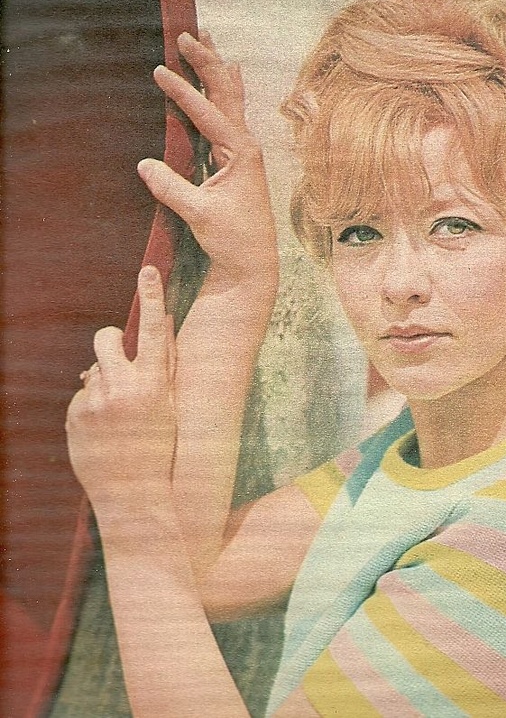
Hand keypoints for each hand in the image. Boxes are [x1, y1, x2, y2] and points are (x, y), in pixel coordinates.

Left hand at [66, 266, 176, 506]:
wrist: (133, 494)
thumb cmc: (162, 447)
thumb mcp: (173, 407)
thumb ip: (169, 365)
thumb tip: (166, 325)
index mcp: (155, 386)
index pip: (155, 331)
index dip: (152, 297)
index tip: (148, 270)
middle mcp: (123, 389)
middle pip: (107, 338)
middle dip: (113, 341)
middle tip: (120, 357)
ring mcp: (94, 402)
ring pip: (94, 368)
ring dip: (104, 379)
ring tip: (117, 411)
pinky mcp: (73, 415)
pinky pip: (82, 393)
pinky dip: (92, 403)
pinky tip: (104, 429)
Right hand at [137, 32, 277, 290]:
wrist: (253, 264)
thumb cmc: (233, 240)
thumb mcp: (200, 214)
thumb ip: (172, 188)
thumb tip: (143, 164)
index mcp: (241, 154)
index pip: (208, 113)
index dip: (183, 92)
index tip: (158, 71)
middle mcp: (246, 148)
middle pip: (226, 95)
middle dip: (206, 63)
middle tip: (186, 34)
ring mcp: (243, 155)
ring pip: (230, 102)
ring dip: (217, 71)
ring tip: (208, 41)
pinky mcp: (236, 165)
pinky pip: (228, 119)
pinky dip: (225, 95)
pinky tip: (230, 79)